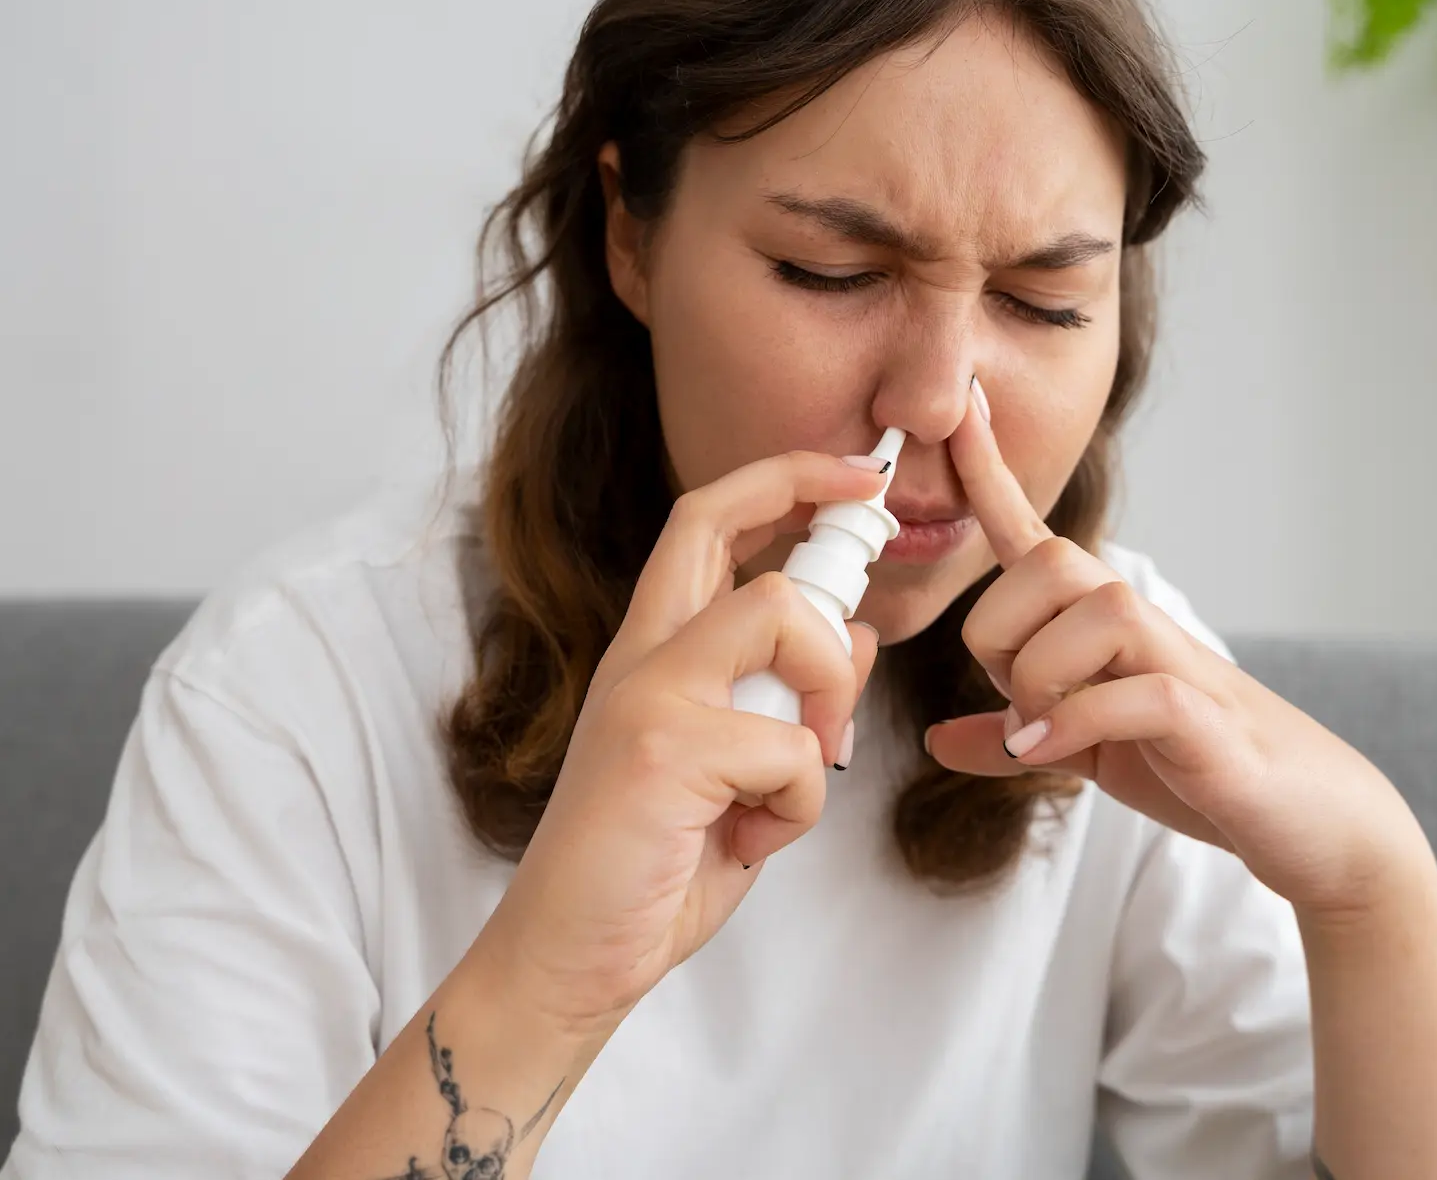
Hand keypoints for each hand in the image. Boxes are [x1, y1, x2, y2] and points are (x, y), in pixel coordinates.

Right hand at [477, 451, 885, 1032]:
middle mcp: (641, 656)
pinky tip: (752, 839)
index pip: (706, 521)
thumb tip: (857, 633)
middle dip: (813, 507)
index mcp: (654, 653)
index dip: (786, 480)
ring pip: (782, 614)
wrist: (570, 958)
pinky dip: (800, 801)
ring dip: (826, 695)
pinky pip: (792, 744)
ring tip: (796, 774)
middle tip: (866, 548)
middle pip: (722, 521)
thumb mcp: (743, 772)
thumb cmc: (653, 868)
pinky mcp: (664, 747)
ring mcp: (647, 694)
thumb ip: (792, 700)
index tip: (857, 477)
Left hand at [924, 381, 1430, 920]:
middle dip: (1001, 629)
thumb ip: (1021, 738)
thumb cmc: (1204, 770)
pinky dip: (1073, 723)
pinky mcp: (1211, 723)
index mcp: (1108, 628)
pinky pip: (1136, 693)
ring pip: (1097, 610)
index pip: (1037, 536)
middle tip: (1013, 699)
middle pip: (1052, 561)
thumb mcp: (1092, 756)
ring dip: (1039, 677)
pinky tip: (1044, 756)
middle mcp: (1144, 628)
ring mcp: (1182, 667)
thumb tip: (942, 738)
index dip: (992, 473)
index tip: (959, 407)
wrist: (1316, 820)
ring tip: (1036, 738)